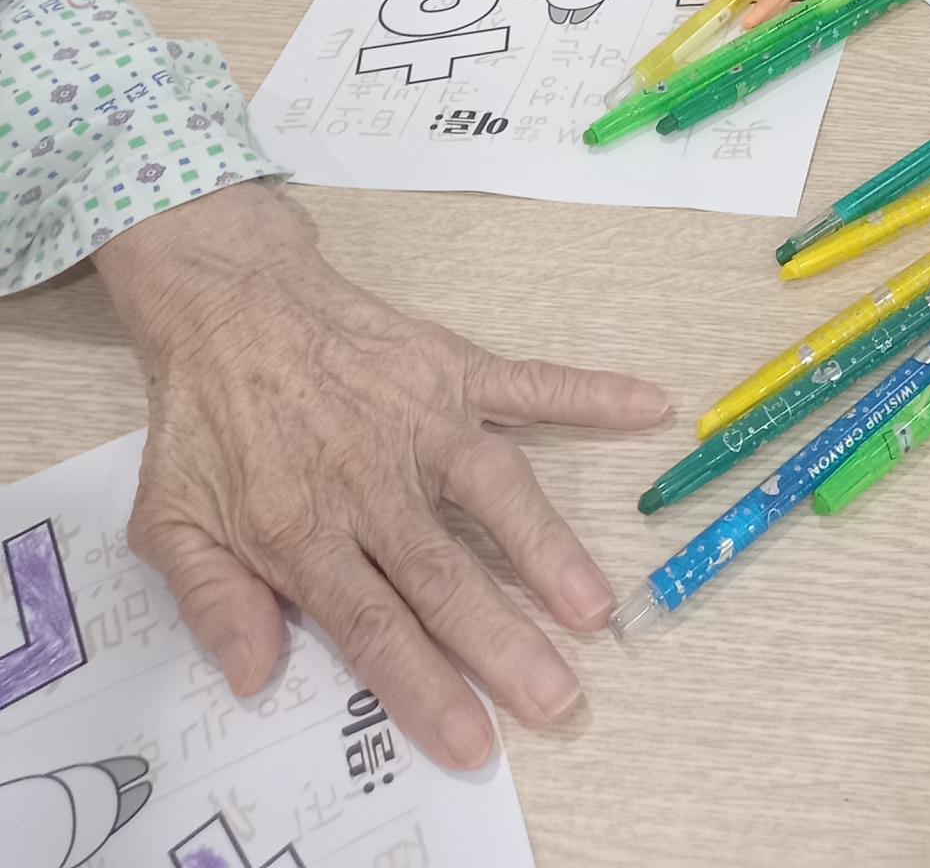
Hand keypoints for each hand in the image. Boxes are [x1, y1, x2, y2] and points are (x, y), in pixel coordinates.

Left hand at [94, 184, 668, 770]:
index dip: (422, 683)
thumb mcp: (167, 523)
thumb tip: (254, 673)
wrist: (233, 305)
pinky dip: (587, 394)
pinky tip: (646, 405)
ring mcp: (420, 420)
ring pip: (495, 490)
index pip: (371, 623)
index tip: (472, 738)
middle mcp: (370, 479)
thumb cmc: (209, 423)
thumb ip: (210, 601)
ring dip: (545, 547)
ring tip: (594, 606)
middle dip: (503, 644)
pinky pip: (527, 384)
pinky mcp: (451, 369)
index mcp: (301, 527)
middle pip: (444, 575)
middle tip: (558, 700)